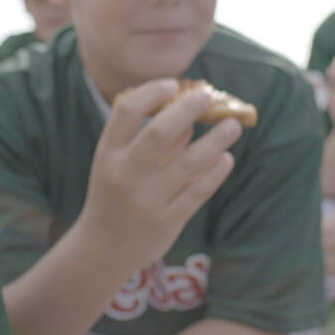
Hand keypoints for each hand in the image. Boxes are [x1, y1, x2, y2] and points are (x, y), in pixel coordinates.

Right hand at [76, 79, 240, 272]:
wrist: (101, 250)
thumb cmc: (113, 196)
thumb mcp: (118, 165)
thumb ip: (149, 141)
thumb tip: (190, 116)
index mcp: (107, 155)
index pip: (127, 111)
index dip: (152, 92)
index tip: (173, 85)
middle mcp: (125, 175)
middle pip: (159, 132)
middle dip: (188, 109)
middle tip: (207, 96)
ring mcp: (146, 200)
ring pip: (189, 163)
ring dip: (216, 140)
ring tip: (233, 126)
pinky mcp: (167, 222)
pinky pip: (198, 191)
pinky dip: (216, 172)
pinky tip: (227, 158)